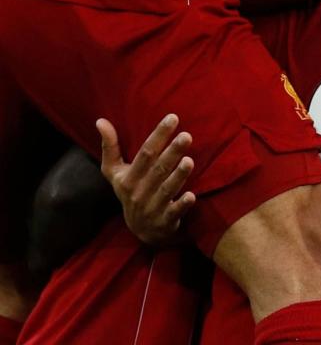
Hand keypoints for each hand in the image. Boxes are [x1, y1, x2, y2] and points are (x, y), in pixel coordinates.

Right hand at [97, 114, 195, 245]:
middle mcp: (139, 192)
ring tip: (189, 160)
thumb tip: (100, 121)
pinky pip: (174, 212)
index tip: (173, 118)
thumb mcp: (115, 173)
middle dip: (172, 152)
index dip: (158, 135)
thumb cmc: (130, 192)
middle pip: (157, 169)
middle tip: (187, 136)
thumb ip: (110, 147)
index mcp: (128, 178)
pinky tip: (192, 195)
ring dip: (178, 176)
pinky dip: (182, 205)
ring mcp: (152, 208)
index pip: (145, 153)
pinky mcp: (165, 221)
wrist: (140, 231)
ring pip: (166, 189)